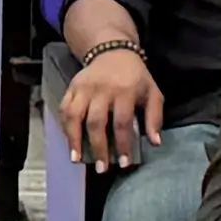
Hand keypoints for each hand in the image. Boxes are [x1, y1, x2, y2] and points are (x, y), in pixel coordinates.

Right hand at [59, 42, 166, 173]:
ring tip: (77, 159)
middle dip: (98, 147)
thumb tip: (155, 143)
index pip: (122, 122)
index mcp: (125, 91)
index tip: (124, 164)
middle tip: (101, 168)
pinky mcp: (72, 87)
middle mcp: (102, 90)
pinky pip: (64, 109)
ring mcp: (84, 88)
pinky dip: (65, 127)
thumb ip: (154, 117)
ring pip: (75, 116)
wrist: (112, 52)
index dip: (123, 145)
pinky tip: (69, 142)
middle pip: (97, 122)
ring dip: (74, 139)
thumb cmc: (135, 77)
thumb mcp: (152, 92)